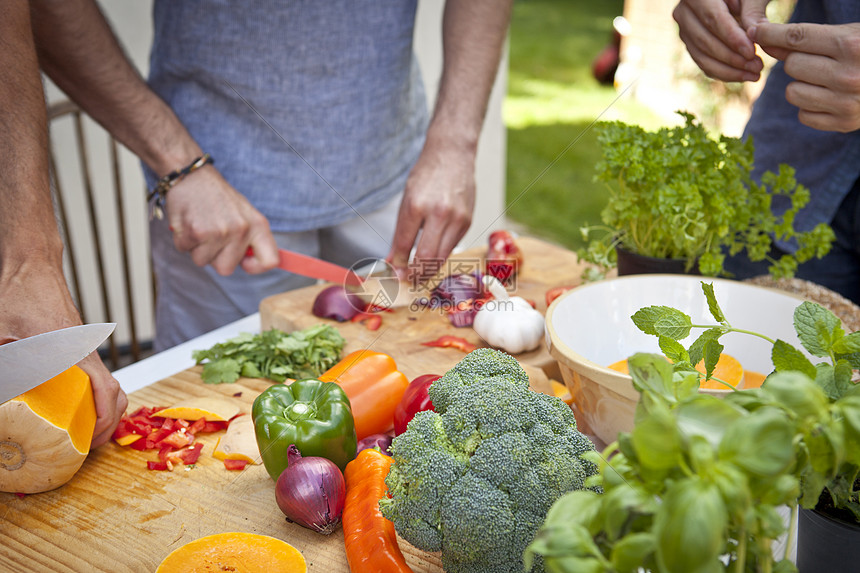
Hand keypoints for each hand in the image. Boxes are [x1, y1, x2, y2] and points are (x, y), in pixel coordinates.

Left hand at [0, 260, 126, 448]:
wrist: (32, 265)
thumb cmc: (18, 292)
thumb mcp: (0, 330)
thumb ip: (3, 358)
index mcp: (72, 351)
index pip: (104, 388)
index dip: (104, 417)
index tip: (93, 439)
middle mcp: (86, 351)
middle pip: (116, 392)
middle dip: (109, 423)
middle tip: (90, 446)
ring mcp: (86, 349)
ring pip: (111, 386)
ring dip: (107, 411)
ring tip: (89, 433)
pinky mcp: (80, 347)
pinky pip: (99, 377)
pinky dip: (99, 397)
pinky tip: (79, 408)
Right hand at [165, 166, 278, 275]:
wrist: (193, 176)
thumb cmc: (219, 198)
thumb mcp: (245, 214)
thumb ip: (251, 239)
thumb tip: (251, 264)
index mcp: (258, 226)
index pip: (270, 261)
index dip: (256, 267)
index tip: (244, 262)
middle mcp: (241, 230)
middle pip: (226, 269)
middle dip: (215, 256)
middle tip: (212, 235)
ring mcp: (219, 232)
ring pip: (202, 261)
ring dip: (197, 248)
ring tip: (200, 226)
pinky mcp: (196, 232)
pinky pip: (185, 250)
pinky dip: (183, 240)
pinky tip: (189, 222)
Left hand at [387, 138, 475, 279]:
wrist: (453, 155)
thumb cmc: (427, 175)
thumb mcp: (407, 200)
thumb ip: (401, 232)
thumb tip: (393, 259)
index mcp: (417, 205)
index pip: (404, 244)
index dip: (398, 264)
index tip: (395, 274)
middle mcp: (439, 213)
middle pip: (426, 256)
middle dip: (415, 274)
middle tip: (408, 281)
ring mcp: (457, 219)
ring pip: (442, 256)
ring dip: (429, 269)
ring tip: (419, 275)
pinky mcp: (468, 222)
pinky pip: (452, 246)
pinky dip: (441, 255)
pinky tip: (433, 257)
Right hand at [673, 0, 768, 81]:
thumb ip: (753, 12)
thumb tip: (754, 36)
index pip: (713, 19)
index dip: (732, 38)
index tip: (751, 52)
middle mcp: (683, 12)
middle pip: (704, 40)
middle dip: (731, 57)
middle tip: (757, 67)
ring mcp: (684, 30)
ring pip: (701, 56)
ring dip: (728, 69)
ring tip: (754, 74)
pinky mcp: (690, 44)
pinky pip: (703, 62)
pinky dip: (723, 72)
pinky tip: (743, 75)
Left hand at [751, 22, 859, 131]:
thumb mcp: (846, 35)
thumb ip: (805, 38)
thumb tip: (760, 37)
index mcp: (852, 45)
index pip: (797, 38)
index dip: (771, 34)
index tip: (757, 32)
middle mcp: (849, 75)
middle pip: (791, 65)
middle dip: (797, 60)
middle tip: (817, 60)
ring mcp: (846, 103)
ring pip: (792, 92)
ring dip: (801, 85)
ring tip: (823, 79)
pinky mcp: (843, 124)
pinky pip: (803, 115)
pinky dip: (810, 106)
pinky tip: (829, 97)